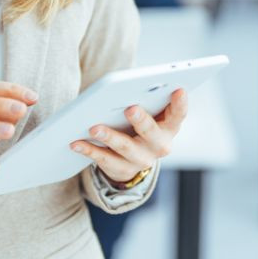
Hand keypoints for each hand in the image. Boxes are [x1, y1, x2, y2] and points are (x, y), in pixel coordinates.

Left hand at [70, 89, 187, 184]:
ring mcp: (142, 160)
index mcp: (170, 126)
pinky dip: (89, 150)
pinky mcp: (123, 170)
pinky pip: (104, 160)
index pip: (179, 114)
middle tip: (130, 108)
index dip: (180, 103)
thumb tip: (127, 88)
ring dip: (110, 137)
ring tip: (94, 128)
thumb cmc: (140, 123)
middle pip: (151, 133)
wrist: (133, 156)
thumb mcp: (149, 113)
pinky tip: (77, 143)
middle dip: (141, 120)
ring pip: (126, 148)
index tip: (178, 89)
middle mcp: (159, 146)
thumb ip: (146, 100)